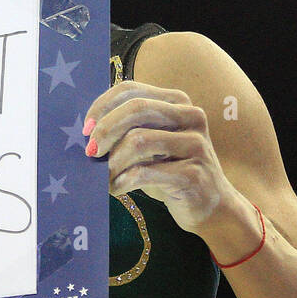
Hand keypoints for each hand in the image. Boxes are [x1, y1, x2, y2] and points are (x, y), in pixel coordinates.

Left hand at [84, 81, 242, 233]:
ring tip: (103, 178)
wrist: (211, 207)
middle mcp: (191, 116)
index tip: (85, 129)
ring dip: (112, 162)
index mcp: (177, 102)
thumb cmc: (171, 172)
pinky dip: (122, 181)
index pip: (130, 90)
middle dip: (105, 130)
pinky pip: (144, 172)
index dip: (102, 106)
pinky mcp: (193, 173)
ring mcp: (195, 144)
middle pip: (135, 109)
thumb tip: (86, 130)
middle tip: (90, 152)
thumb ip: (128, 129)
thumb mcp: (151, 144)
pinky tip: (115, 189)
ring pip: (138, 140)